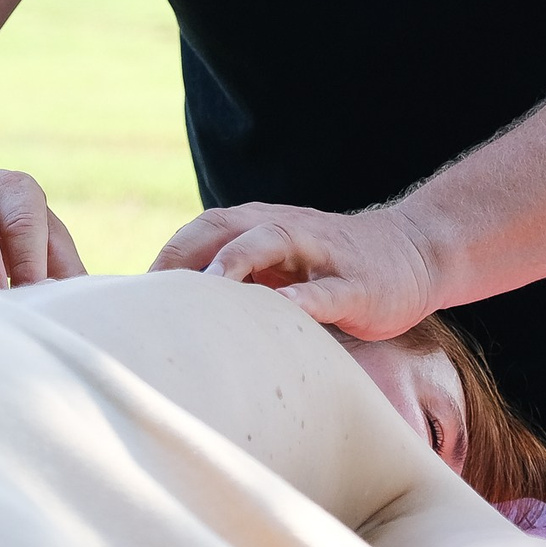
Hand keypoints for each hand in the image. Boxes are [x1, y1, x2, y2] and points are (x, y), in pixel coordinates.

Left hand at [149, 202, 438, 339]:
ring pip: (272, 243)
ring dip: (237, 261)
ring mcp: (322, 254)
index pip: (202, 230)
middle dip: (186, 255)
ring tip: (209, 285)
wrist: (414, 252)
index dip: (166, 257)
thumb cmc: (330, 267)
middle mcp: (286, 230)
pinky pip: (325, 290)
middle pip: (225, 228)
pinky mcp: (357, 284)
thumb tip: (176, 319)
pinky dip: (303, 299)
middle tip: (151, 293)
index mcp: (260, 227)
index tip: (131, 295)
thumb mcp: (280, 268)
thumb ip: (236, 282)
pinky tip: (283, 314)